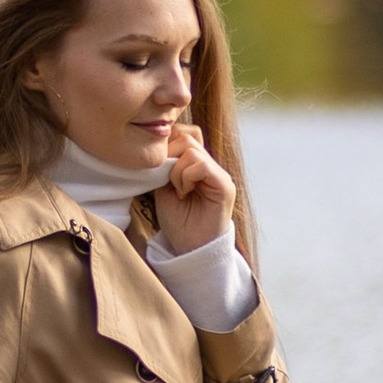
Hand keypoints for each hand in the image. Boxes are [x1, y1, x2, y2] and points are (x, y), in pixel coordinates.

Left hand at [163, 121, 235, 253]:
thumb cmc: (177, 220)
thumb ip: (165, 164)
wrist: (189, 249)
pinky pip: (202, 165)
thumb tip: (160, 142)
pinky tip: (184, 193)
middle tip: (167, 181)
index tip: (159, 168)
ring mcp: (219, 174)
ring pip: (192, 150)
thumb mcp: (163, 186)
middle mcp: (210, 165)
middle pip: (187, 137)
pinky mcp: (224, 185)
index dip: (167, 144)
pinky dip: (187, 177)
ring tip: (178, 191)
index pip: (184, 133)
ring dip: (177, 171)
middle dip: (169, 157)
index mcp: (196, 163)